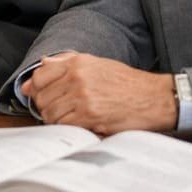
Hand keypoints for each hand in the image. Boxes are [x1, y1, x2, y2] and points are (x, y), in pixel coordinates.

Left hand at [22, 52, 175, 133]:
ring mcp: (83, 97)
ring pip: (50, 113)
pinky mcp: (90, 116)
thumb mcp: (96, 64)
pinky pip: (64, 125)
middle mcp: (77, 78)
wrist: (154, 98)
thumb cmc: (127, 83)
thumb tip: (40, 67)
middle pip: (42, 97)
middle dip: (45, 107)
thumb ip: (65, 64)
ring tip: (70, 118)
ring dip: (56, 119)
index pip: (40, 76)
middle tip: (58, 110)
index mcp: (77, 63)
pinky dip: (68, 128)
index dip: (36, 89)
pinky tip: (79, 125)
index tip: (40, 95)